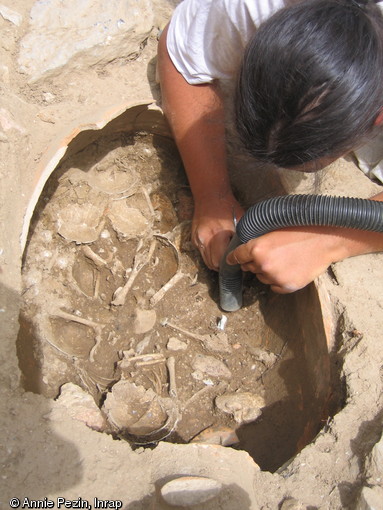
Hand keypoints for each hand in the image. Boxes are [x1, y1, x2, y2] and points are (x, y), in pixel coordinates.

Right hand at [192, 195, 243, 270]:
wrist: (210, 196)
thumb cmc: (228, 207)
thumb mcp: (241, 221)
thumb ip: (244, 238)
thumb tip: (250, 253)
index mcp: (218, 234)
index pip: (221, 261)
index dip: (230, 263)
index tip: (238, 261)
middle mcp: (204, 238)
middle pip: (213, 264)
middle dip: (223, 266)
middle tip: (233, 261)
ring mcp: (197, 239)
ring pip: (206, 261)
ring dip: (216, 262)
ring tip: (225, 256)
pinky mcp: (194, 239)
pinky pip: (203, 254)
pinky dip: (210, 255)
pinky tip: (218, 249)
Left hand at [226, 226, 341, 292]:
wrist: (326, 239)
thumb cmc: (301, 228)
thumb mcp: (274, 228)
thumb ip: (258, 238)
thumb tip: (246, 246)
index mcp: (257, 248)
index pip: (236, 256)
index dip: (233, 258)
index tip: (231, 260)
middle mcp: (263, 264)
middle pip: (248, 267)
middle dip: (253, 262)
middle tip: (267, 254)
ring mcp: (276, 277)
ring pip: (261, 278)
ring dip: (266, 271)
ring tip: (283, 260)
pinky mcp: (287, 286)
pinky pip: (274, 287)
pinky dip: (278, 281)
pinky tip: (289, 269)